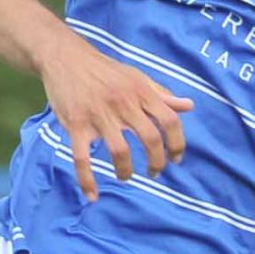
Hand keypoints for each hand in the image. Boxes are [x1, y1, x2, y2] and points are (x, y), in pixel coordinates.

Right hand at [36, 32, 191, 200]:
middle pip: (150, 138)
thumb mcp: (137, 78)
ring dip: (126, 170)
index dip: (177, 143)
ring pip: (120, 151)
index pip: (170, 120)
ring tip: (126, 176)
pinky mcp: (76, 125)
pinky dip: (87, 180)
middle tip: (154, 173)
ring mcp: (99, 115)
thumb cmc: (105, 71)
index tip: (176, 158)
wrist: (65, 57)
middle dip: (157, 162)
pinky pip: (82, 158)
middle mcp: (123, 103)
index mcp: (141, 92)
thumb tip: (189, 106)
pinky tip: (92, 195)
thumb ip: (162, 95)